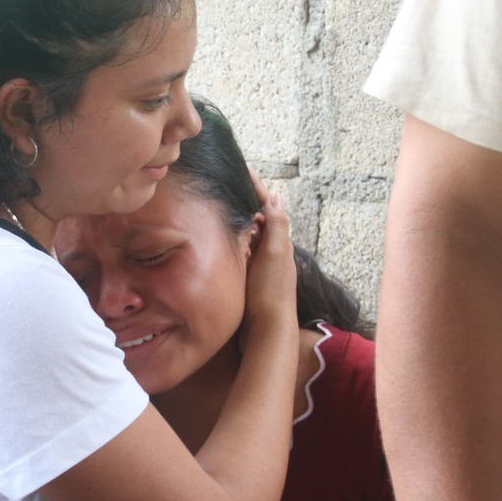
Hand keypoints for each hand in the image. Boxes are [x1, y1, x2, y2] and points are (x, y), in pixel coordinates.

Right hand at [239, 170, 296, 348]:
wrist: (267, 331)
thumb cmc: (271, 293)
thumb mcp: (275, 255)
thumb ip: (278, 226)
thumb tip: (276, 196)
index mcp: (279, 243)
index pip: (267, 207)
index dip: (254, 187)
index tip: (242, 169)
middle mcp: (272, 253)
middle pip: (258, 220)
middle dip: (245, 202)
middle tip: (228, 185)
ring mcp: (262, 267)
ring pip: (250, 237)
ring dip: (239, 222)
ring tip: (222, 207)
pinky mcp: (252, 280)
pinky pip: (242, 254)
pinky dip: (235, 242)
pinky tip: (224, 242)